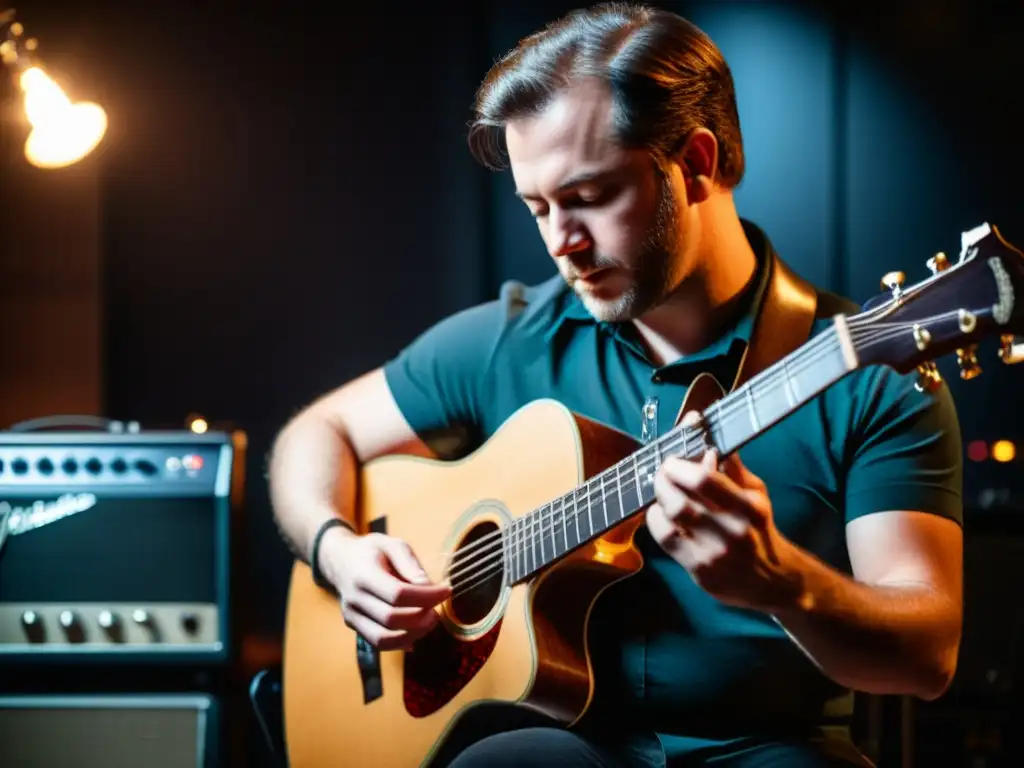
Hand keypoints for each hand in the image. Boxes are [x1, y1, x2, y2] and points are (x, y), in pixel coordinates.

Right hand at [319, 528, 450, 650]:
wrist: (341, 559)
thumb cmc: (372, 551)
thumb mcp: (393, 545)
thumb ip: (411, 564)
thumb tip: (429, 587)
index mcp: (363, 574)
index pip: (398, 594)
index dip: (426, 596)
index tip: (447, 591)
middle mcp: (353, 598)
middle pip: (391, 619)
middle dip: (421, 618)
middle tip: (438, 609)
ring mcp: (351, 615)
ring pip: (384, 639)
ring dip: (413, 635)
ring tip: (429, 621)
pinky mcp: (354, 626)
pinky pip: (378, 643)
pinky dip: (401, 642)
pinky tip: (417, 632)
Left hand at [645, 448, 803, 611]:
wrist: (773, 580)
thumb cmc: (760, 529)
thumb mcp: (757, 495)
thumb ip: (733, 469)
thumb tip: (710, 440)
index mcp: (749, 508)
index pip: (704, 480)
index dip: (680, 466)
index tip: (673, 459)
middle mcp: (731, 532)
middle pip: (680, 501)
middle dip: (663, 480)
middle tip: (662, 472)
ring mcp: (713, 554)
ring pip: (670, 520)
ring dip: (658, 499)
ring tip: (662, 492)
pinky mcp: (699, 571)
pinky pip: (666, 540)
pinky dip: (656, 521)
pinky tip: (661, 513)